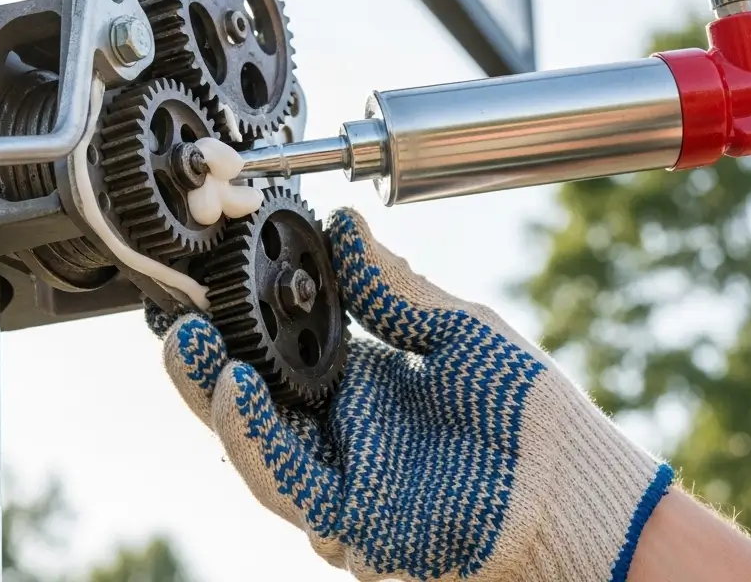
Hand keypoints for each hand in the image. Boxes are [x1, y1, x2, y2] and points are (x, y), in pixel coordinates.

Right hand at [149, 208, 673, 581]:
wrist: (572, 483)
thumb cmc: (529, 411)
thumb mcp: (456, 331)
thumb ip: (394, 289)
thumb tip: (349, 227)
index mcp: (368, 385)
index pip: (290, 352)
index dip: (252, 321)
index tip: (222, 274)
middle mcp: (346, 434)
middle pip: (258, 401)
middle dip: (211, 362)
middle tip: (178, 315)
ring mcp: (344, 480)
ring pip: (258, 445)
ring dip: (216, 398)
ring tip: (188, 344)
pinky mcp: (350, 522)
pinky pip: (289, 483)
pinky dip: (256, 440)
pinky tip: (235, 393)